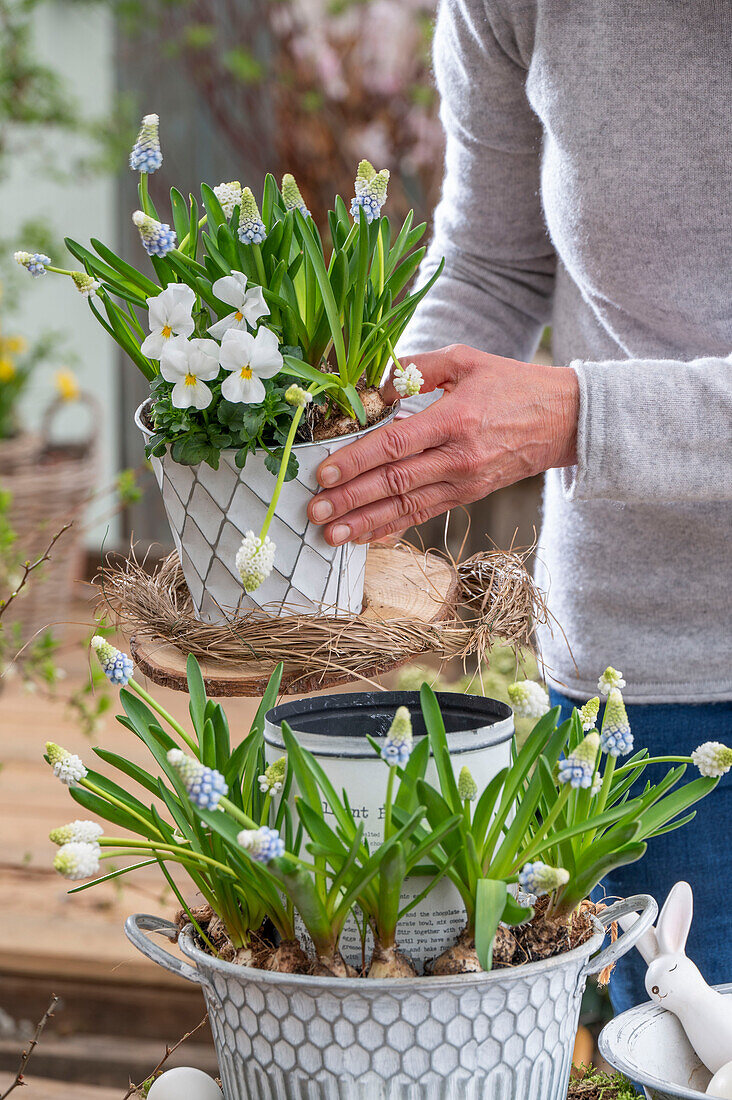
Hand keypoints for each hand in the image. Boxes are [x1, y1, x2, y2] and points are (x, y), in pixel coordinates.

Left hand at [307, 345, 578, 545]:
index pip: (395, 444)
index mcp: (454, 419)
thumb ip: (418, 367)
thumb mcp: (467, 360)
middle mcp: (457, 457)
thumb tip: (376, 382)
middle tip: (316, 511)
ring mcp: (464, 482)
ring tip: (332, 534)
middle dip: (351, 500)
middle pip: (395, 483)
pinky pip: (425, 515)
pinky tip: (368, 537)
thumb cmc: (512, 384)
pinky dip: (394, 528)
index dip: (356, 461)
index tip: (325, 473)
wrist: (563, 420)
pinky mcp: (468, 495)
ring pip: (407, 507)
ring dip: (366, 523)